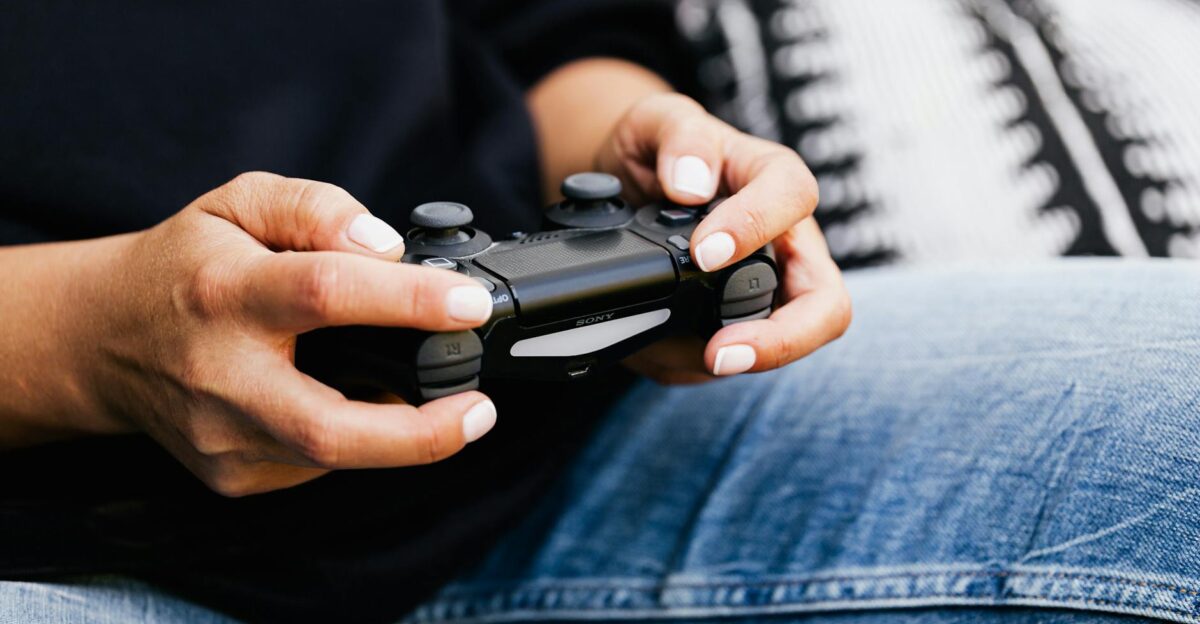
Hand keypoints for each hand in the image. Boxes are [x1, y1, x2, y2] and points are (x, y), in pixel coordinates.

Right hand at [84, 172, 497, 495]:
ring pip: (331, 458)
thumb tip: (386, 249)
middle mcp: (220, 375)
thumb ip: (318, 209)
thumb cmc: (186, 265)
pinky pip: (317, 466)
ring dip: (402, 438)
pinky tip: (364, 408)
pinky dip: (358, 440)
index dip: (409, 302)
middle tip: (479, 410)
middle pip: (328, 427)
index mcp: (226, 292)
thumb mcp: (242, 203)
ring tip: (442, 403)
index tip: (470, 304)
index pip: (326, 294)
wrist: (104, 339)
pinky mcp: (230, 474)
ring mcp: (222, 437)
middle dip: (420, 433)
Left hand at [597, 94, 851, 383]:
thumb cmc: (658, 149)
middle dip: (783, 338)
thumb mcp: (657, 119)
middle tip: (720, 353)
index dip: (755, 227)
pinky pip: (734, 356)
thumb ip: (678, 138)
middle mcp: (787, 242)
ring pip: (789, 341)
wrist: (628, 183)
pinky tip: (657, 350)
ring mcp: (770, 288)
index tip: (703, 252)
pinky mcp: (739, 323)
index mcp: (772, 179)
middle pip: (825, 301)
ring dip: (739, 360)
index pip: (793, 198)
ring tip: (676, 355)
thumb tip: (690, 182)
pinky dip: (694, 364)